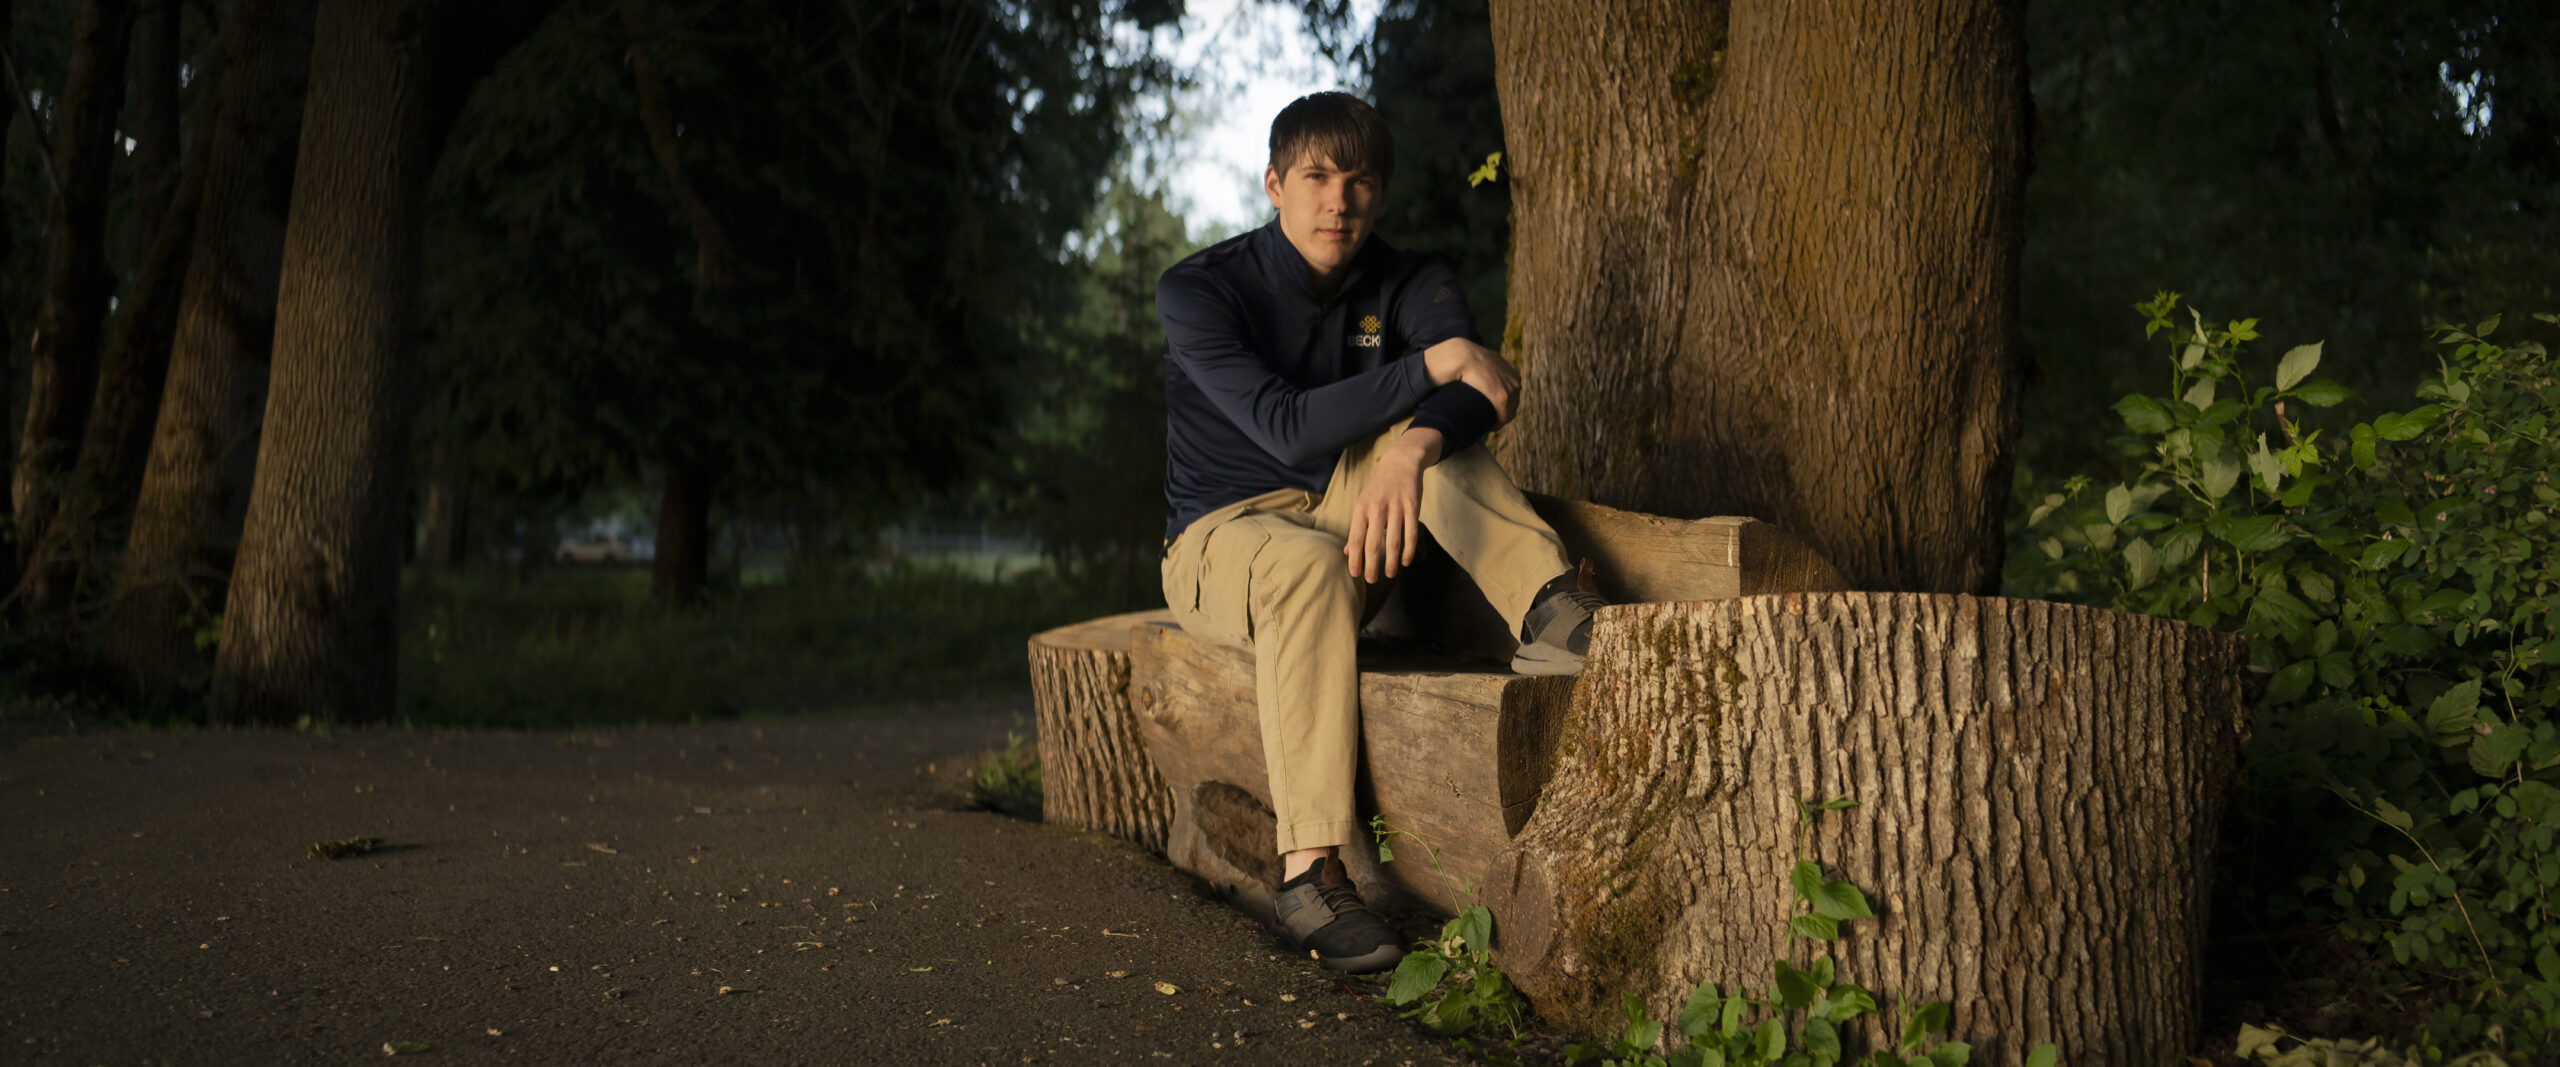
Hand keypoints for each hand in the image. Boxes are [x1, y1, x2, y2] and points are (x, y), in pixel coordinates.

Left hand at [1344, 428, 1443, 582]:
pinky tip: (1406, 561)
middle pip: (1373, 544)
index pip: (1355, 539)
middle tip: (1372, 580)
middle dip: (1372, 566)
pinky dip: (1408, 550)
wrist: (1401, 462)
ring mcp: (1396, 508)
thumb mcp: (1363, 503)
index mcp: (1361, 508)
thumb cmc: (1379, 487)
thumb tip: (1348, 552)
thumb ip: (1357, 527)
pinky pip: (1411, 534)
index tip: (1355, 574)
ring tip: (1390, 575)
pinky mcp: (1412, 507)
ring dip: (1391, 562)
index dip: (1355, 559)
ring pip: (1393, 542)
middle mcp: (1377, 509)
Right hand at [1422, 337, 1520, 425]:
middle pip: (1513, 405)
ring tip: (1486, 424)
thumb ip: (1486, 369)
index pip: (1512, 396)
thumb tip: (1478, 377)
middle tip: (1487, 420)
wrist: (1460, 356)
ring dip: (1498, 420)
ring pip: (1509, 412)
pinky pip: (1503, 417)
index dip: (1502, 407)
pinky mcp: (1502, 397)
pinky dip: (1496, 424)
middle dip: (1501, 413)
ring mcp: (1510, 388)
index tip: (1490, 412)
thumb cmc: (1465, 358)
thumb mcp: (1482, 362)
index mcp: (1512, 373)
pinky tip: (1487, 427)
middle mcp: (1515, 380)